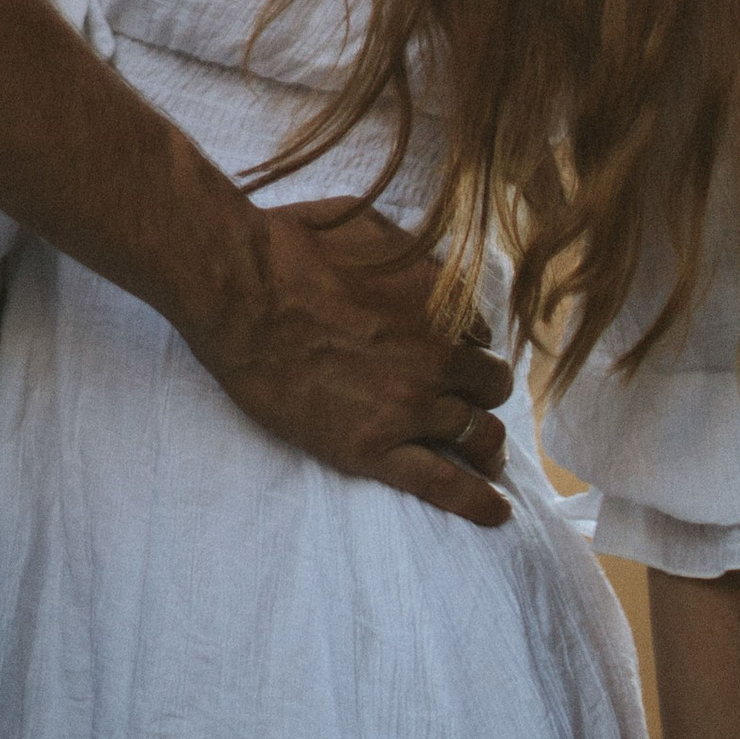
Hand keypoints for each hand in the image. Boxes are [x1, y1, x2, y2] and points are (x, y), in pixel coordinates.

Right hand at [190, 197, 516, 527]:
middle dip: (484, 391)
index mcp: (439, 302)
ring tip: (489, 460)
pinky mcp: (373, 449)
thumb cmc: (295, 246)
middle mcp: (438, 356)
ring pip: (480, 436)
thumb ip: (414, 254)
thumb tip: (433, 270)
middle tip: (469, 401)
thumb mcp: (371, 224)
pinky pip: (442, 483)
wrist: (242, 291)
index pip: (482, 333)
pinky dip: (476, 501)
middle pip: (491, 386)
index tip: (455, 351)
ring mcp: (409, 406)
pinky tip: (497, 514)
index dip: (468, 342)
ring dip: (488, 446)